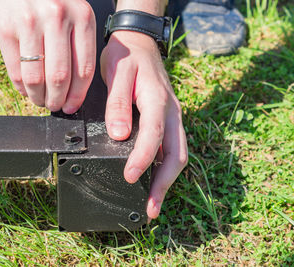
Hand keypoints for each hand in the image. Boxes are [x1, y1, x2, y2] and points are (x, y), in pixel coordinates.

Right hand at [0, 0, 95, 112]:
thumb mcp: (74, 11)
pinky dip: (21, 88)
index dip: (78, 95)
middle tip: (55, 106)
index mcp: (82, 16)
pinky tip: (26, 90)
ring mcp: (29, 23)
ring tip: (40, 101)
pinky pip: (15, 71)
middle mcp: (57, 18)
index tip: (72, 106)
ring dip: (38, 98)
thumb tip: (76, 87)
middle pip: (60, 78)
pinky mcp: (5, 28)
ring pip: (36, 78)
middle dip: (57, 100)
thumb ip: (78, 42)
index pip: (84, 68)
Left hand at [100, 31, 187, 219]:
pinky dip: (164, 169)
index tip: (129, 177)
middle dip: (164, 184)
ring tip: (152, 203)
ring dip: (166, 180)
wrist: (139, 43)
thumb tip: (119, 134)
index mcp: (158, 100)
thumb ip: (118, 104)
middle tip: (150, 208)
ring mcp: (171, 118)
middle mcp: (171, 112)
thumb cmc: (127, 56)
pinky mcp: (166, 121)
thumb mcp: (118, 73)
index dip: (143, 158)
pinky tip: (153, 180)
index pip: (154, 135)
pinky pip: (171, 148)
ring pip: (176, 154)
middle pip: (176, 154)